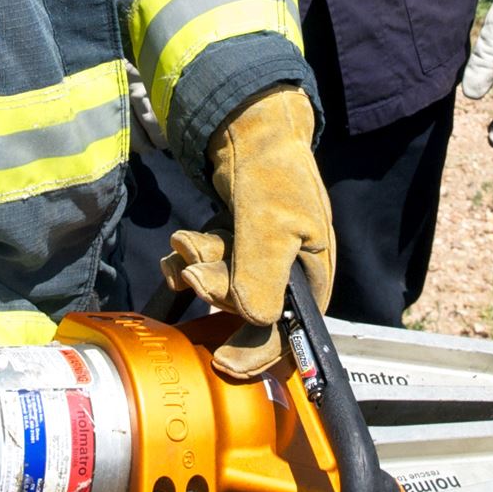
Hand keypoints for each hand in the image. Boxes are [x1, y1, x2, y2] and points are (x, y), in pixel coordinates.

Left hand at [160, 87, 333, 379]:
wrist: (249, 128)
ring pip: (221, 290)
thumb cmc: (274, 172)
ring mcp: (259, 261)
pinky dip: (190, 259)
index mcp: (312, 279)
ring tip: (187, 242)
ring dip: (198, 270)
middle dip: (216, 292)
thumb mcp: (272, 224)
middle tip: (196, 270)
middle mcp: (287, 276)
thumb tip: (257, 321)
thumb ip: (263, 275)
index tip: (223, 362)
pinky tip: (180, 243)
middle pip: (245, 313)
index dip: (256, 354)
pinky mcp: (235, 247)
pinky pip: (208, 270)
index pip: (288, 337)